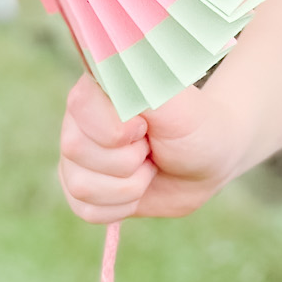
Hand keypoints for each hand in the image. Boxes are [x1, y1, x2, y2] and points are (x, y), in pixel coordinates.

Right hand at [57, 74, 241, 224]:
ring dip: (129, 186)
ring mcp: (76, 156)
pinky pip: (86, 210)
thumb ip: (140, 88)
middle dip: (128, 160)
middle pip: (75, 150)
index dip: (118, 127)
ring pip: (80, 185)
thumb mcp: (176, 103)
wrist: (205, 162)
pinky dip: (122, 206)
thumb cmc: (193, 125)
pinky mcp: (82, 188)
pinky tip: (139, 188)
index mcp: (96, 86)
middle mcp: (78, 118)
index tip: (146, 126)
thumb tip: (109, 71)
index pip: (80, 105)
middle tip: (150, 147)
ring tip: (148, 166)